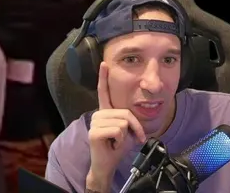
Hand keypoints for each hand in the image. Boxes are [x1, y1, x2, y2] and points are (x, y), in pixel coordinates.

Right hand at [86, 62, 146, 189]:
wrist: (107, 164)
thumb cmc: (117, 147)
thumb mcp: (127, 132)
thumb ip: (128, 120)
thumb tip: (129, 119)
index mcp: (106, 112)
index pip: (104, 92)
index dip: (104, 77)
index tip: (104, 63)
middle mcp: (98, 114)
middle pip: (125, 113)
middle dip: (134, 128)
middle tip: (131, 138)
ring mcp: (95, 123)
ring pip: (122, 122)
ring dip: (127, 136)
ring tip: (118, 142)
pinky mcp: (94, 132)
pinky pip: (118, 131)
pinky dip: (121, 141)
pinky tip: (113, 145)